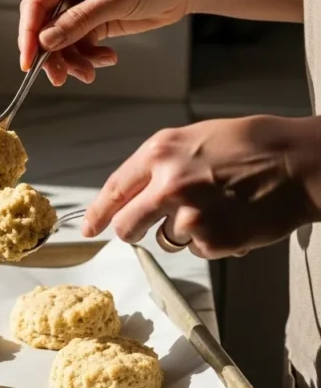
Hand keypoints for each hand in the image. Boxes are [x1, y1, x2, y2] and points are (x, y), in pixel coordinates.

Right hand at [18, 0, 196, 84]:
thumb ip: (78, 21)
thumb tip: (45, 42)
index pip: (35, 3)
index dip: (29, 35)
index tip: (28, 63)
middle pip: (45, 26)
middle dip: (54, 53)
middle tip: (62, 78)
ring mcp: (80, 2)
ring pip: (62, 40)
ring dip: (74, 59)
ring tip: (91, 71)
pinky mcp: (94, 19)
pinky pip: (80, 44)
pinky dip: (90, 56)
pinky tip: (107, 59)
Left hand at [82, 115, 320, 258]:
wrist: (298, 163)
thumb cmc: (252, 146)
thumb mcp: (195, 138)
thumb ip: (161, 164)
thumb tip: (135, 192)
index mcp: (160, 153)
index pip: (114, 189)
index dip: (98, 213)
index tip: (89, 227)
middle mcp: (167, 184)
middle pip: (127, 225)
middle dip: (133, 230)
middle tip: (146, 228)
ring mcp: (188, 216)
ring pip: (166, 239)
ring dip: (184, 231)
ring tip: (217, 206)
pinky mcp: (210, 241)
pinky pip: (198, 249)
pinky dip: (213, 240)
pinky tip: (234, 217)